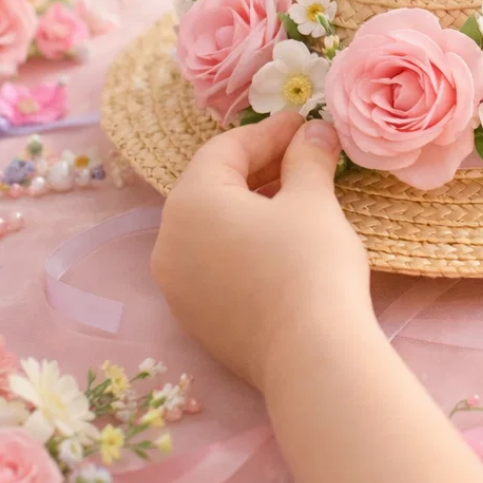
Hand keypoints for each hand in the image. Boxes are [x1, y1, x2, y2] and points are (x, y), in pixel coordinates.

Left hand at [151, 112, 371, 389]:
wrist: (310, 357)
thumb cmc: (310, 264)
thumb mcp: (313, 200)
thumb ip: (308, 158)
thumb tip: (314, 132)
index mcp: (190, 202)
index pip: (225, 150)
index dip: (268, 132)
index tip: (304, 124)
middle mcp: (169, 242)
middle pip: (212, 188)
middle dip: (258, 168)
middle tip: (303, 155)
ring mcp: (177, 287)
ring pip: (210, 229)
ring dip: (250, 207)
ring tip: (296, 197)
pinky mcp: (195, 320)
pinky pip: (214, 265)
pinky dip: (242, 245)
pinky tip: (280, 245)